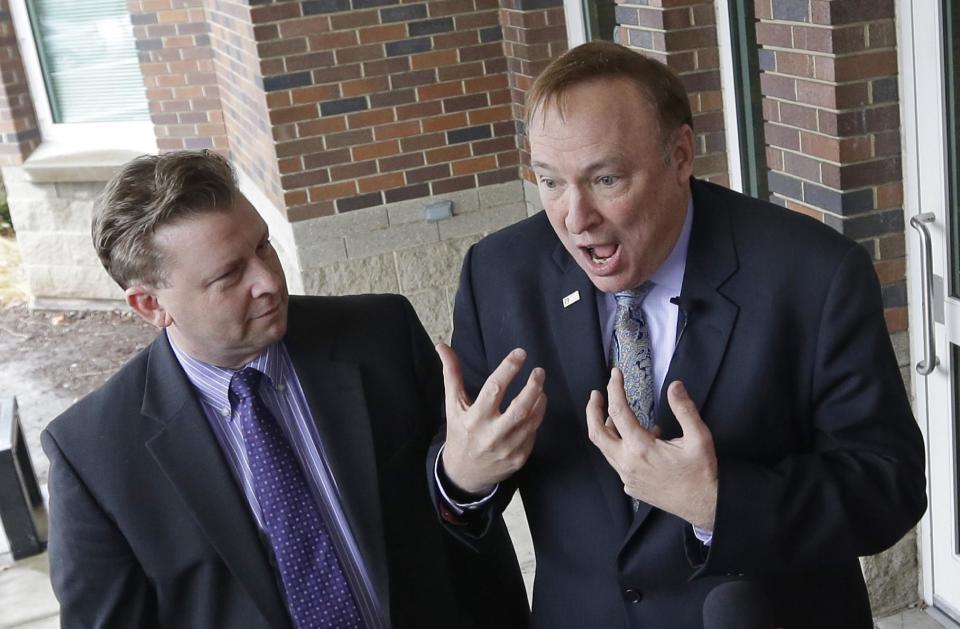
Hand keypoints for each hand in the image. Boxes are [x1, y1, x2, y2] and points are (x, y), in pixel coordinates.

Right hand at [437, 344, 545, 494]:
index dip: (509, 368)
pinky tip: (536, 407)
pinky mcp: (519, 458)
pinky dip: (537, 417)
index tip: (521, 353)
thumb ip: (452, 374)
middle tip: (539, 371)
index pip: (495, 388)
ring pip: (531, 420)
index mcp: (474, 418)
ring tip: (539, 387)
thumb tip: (442, 345)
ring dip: (539, 401)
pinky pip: (533, 434)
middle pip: (520, 407)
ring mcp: (507, 448)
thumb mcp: (453, 405)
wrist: (464, 474)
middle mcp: (491, 434)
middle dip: (533, 386)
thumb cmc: (460, 433)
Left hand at [586, 370, 717, 529]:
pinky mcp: (631, 487)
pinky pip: (617, 462)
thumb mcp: (699, 438)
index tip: (615, 374)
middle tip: (596, 394)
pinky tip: (636, 440)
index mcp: (641, 448)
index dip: (614, 389)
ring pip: (605, 449)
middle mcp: (628, 463)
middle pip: (597, 433)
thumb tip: (674, 386)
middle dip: (593, 410)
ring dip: (606, 429)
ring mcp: (627, 478)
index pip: (619, 411)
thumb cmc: (702, 473)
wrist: (705, 506)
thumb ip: (684, 409)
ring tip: (615, 413)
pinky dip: (619, 446)